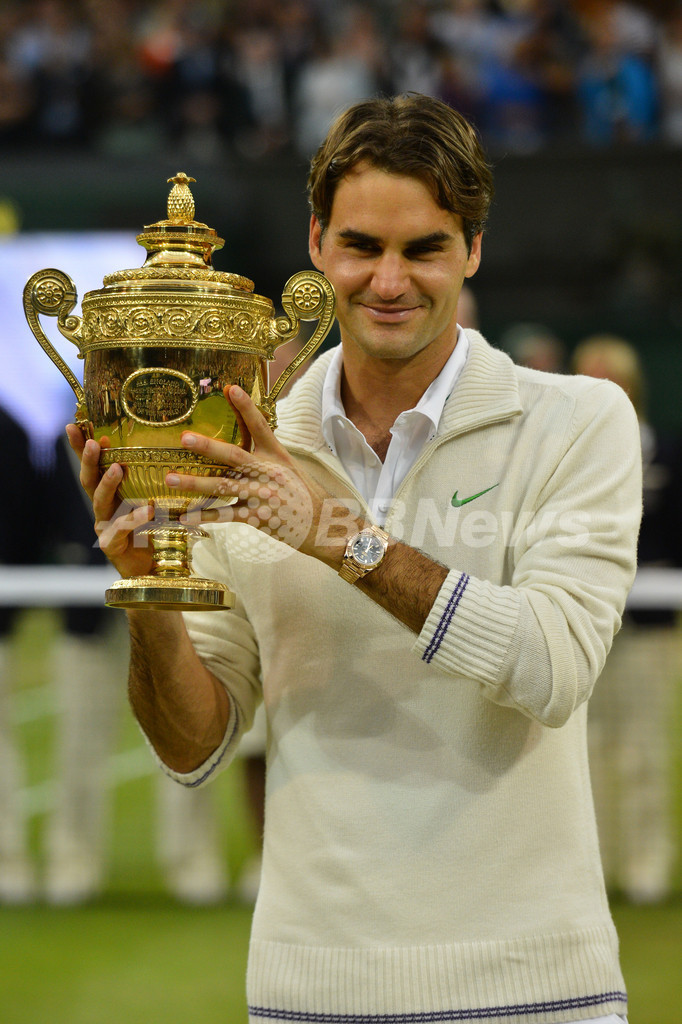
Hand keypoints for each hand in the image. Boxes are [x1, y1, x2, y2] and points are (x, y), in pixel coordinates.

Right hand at [65, 423, 154, 578]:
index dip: (79, 446)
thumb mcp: (146, 498)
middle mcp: (101, 507)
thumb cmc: (147, 529)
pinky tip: (148, 510)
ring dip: (108, 484)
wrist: (148, 567)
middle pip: (89, 481)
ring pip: (101, 502)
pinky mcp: (112, 543)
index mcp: (107, 493)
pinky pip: (123, 528)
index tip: (73, 425)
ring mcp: (104, 525)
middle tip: (93, 443)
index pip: (90, 466)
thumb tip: (151, 447)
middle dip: (88, 461)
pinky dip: (135, 518)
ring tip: (117, 469)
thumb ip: (143, 479)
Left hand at [167, 385, 359, 566]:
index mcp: (276, 455)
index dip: (245, 407)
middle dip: (208, 447)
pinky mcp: (256, 517)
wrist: (321, 524)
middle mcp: (267, 473)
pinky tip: (184, 516)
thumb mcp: (287, 465)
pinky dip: (203, 517)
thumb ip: (264, 450)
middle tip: (184, 438)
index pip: (259, 426)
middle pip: (234, 456)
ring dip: (194, 483)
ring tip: (170, 478)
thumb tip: (246, 426)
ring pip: (223, 487)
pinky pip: (224, 516)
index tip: (231, 388)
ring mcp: (260, 496)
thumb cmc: (301, 492)